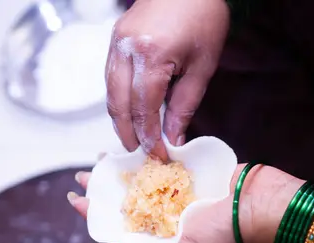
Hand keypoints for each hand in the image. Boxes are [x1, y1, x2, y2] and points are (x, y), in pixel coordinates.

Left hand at [68, 164, 302, 242]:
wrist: (264, 204)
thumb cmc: (227, 237)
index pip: (123, 230)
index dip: (98, 216)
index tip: (77, 201)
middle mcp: (170, 220)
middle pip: (129, 204)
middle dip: (104, 191)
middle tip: (83, 178)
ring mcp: (181, 195)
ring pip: (143, 182)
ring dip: (121, 172)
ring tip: (101, 162)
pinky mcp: (192, 174)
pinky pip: (162, 165)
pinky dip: (144, 158)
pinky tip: (128, 151)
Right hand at [106, 0, 229, 159]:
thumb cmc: (203, 16)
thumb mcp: (202, 66)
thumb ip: (185, 105)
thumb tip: (173, 138)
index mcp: (151, 55)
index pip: (144, 110)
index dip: (150, 137)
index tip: (159, 155)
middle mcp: (126, 50)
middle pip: (119, 105)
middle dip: (128, 134)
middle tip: (141, 154)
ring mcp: (116, 43)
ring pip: (110, 93)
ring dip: (120, 119)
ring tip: (134, 139)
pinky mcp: (115, 39)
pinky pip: (110, 77)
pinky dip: (118, 99)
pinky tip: (129, 112)